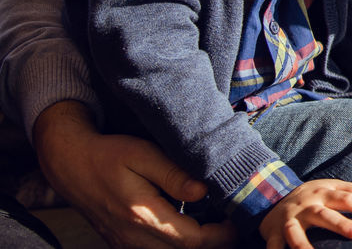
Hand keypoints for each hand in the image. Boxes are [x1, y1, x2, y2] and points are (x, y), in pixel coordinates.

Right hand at [32, 100, 235, 248]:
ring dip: (196, 243)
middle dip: (214, 241)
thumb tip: (203, 192)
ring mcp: (126, 244)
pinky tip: (191, 224)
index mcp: (142, 215)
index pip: (192, 240)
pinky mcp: (123, 243)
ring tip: (216, 222)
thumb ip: (174, 175)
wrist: (71, 165)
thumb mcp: (143, 154)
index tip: (237, 220)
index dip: (220, 235)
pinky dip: (177, 243)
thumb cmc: (110, 154)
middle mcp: (133, 237)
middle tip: (233, 221)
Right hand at [259, 179, 351, 248]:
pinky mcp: (273, 233)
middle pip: (324, 213)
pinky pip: (274, 245)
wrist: (272, 197)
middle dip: (340, 224)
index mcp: (323, 193)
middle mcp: (307, 205)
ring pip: (295, 232)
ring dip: (303, 245)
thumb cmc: (311, 197)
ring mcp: (289, 219)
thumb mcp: (330, 187)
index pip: (347, 198)